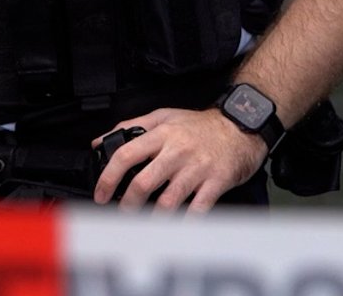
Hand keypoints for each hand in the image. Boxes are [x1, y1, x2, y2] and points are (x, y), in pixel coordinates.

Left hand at [91, 107, 265, 212]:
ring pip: (168, 200)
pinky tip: (177, 227)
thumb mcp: (165, 115)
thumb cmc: (201, 125)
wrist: (242, 126)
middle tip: (122, 213)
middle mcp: (177, 151)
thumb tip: (100, 141)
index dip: (109, 177)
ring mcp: (197, 168)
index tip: (101, 193)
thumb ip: (131, 126)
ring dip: (153, 218)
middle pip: (144, 182)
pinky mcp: (216, 182)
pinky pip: (197, 208)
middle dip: (128, 203)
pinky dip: (185, 221)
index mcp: (162, 134)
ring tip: (145, 225)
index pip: (126, 154)